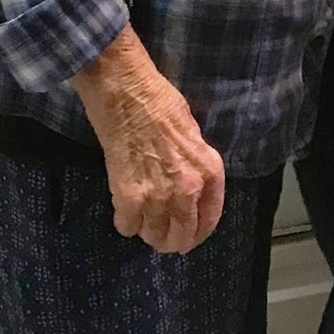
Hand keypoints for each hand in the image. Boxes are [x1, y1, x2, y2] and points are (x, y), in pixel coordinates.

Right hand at [73, 28, 224, 253]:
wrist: (127, 92)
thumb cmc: (161, 104)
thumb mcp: (194, 136)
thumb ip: (195, 167)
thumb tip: (189, 191)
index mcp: (210, 173)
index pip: (209, 221)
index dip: (197, 233)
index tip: (187, 236)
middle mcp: (188, 190)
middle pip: (182, 238)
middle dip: (172, 240)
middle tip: (160, 234)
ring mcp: (158, 197)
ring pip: (153, 237)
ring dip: (146, 230)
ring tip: (140, 215)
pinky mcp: (129, 198)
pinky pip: (127, 227)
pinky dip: (124, 221)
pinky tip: (123, 205)